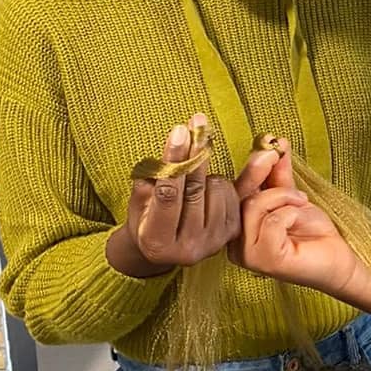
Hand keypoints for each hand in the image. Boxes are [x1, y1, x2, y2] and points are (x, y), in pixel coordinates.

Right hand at [107, 113, 238, 277]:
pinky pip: (232, 194)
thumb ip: (152, 175)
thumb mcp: (139, 198)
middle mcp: (188, 249)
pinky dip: (220, 182)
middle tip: (197, 122)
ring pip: (216, 188)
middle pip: (195, 190)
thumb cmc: (146, 218)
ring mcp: (212, 244)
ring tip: (192, 176)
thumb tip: (177, 141)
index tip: (179, 130)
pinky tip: (208, 184)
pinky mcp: (231, 236)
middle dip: (195, 152)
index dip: (174, 160)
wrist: (165, 249)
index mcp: (156, 241)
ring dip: (205, 173)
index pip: (168, 194)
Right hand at [234, 138, 360, 296]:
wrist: (337, 256)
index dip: (250, 167)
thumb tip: (273, 142)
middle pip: (240, 197)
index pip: (232, 192)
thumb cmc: (312, 231)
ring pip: (254, 206)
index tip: (268, 145)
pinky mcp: (264, 260)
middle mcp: (234, 244)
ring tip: (300, 203)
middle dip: (264, 174)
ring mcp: (246, 255)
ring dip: (283, 197)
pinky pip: (271, 221)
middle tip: (280, 158)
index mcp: (236, 228)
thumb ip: (277, 173)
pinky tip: (299, 220)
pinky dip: (290, 213)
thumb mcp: (290, 195)